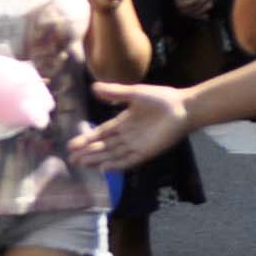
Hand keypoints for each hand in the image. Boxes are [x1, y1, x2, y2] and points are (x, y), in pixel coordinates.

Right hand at [69, 81, 189, 169]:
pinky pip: (128, 161)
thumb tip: (93, 88)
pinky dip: (116, 165)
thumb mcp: (134, 93)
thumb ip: (115, 92)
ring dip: (97, 159)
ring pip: (112, 154)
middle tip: (71, 158)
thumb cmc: (161, 99)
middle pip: (104, 146)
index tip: (72, 144)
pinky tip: (103, 168)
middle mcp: (127, 136)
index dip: (87, 139)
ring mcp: (136, 145)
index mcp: (123, 122)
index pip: (101, 133)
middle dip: (88, 152)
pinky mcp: (146, 153)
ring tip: (81, 163)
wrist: (183, 108)